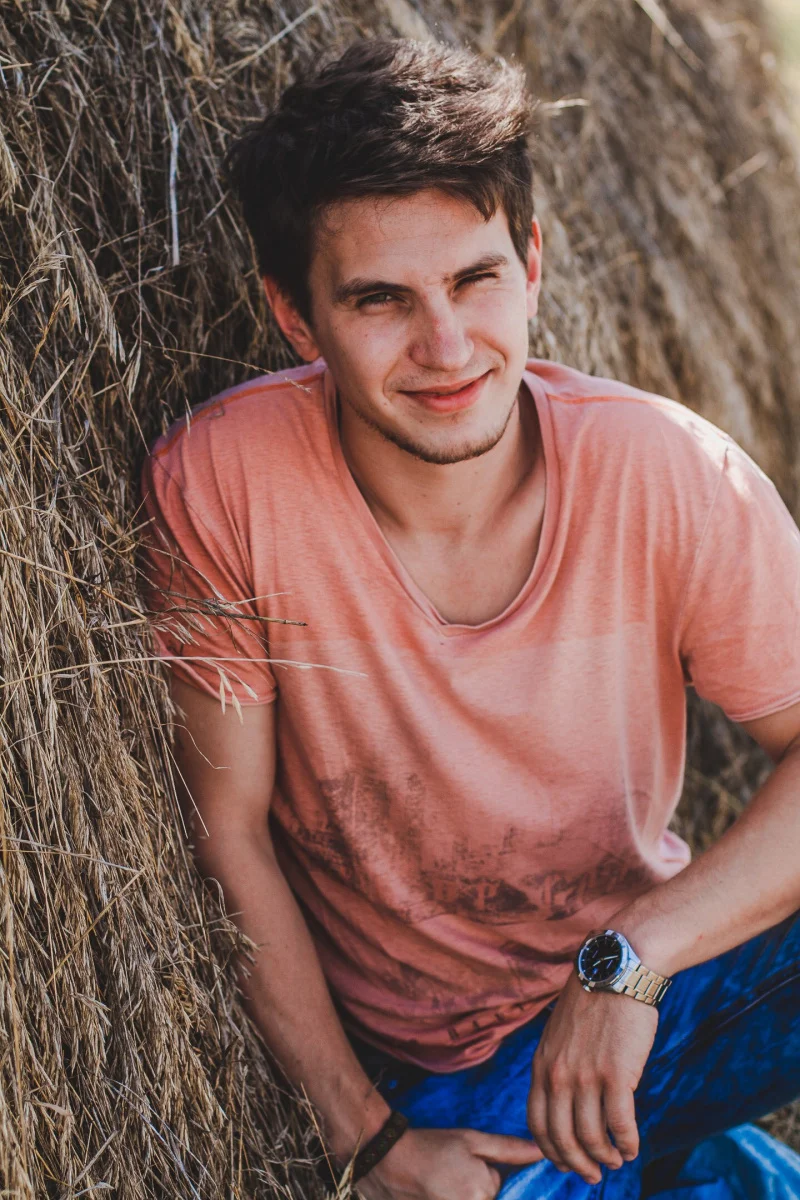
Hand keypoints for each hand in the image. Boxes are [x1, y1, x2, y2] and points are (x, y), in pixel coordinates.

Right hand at [355, 1126, 543, 1199]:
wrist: (387, 1160)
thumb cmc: (432, 1147)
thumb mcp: (471, 1140)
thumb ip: (509, 1149)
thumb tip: (541, 1153)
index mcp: (483, 1192)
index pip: (498, 1188)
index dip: (484, 1173)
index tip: (461, 1166)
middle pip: (484, 1197)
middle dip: (471, 1187)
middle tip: (447, 1174)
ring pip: (471, 1199)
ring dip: (458, 1191)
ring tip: (439, 1182)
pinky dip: (447, 1194)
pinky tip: (433, 1189)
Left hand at [527, 972, 658, 1184]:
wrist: (616, 971)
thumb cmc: (593, 1001)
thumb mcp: (559, 1033)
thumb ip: (558, 1066)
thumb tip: (567, 1101)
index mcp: (542, 1065)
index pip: (537, 1123)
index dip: (550, 1150)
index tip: (564, 1162)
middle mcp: (558, 1075)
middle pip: (562, 1138)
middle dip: (577, 1164)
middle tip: (592, 1175)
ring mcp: (586, 1077)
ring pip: (592, 1137)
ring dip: (605, 1157)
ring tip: (617, 1160)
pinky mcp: (616, 1075)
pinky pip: (620, 1125)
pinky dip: (628, 1143)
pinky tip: (633, 1147)